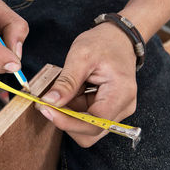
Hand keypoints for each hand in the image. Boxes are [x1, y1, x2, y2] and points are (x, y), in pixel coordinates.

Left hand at [36, 22, 136, 146]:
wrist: (117, 38)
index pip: (95, 122)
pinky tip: (68, 93)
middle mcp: (123, 107)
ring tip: (61, 92)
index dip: (68, 122)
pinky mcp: (107, 110)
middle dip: (66, 120)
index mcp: (121, 93)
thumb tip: (49, 102)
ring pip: (85, 128)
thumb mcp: (81, 56)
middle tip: (47, 102)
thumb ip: (66, 82)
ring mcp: (116, 111)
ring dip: (68, 114)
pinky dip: (71, 109)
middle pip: (90, 132)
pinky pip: (85, 119)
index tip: (46, 109)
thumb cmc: (102, 43)